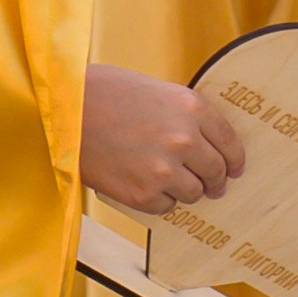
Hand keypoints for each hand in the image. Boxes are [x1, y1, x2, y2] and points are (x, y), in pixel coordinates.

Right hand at [79, 63, 246, 217]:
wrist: (63, 111)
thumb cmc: (104, 93)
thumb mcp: (155, 90)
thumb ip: (182, 115)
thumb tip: (204, 144)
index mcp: (191, 107)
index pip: (230, 142)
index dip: (234, 160)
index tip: (234, 169)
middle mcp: (184, 139)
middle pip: (216, 171)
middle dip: (214, 179)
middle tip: (209, 184)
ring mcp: (164, 169)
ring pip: (194, 193)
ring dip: (186, 190)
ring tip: (169, 182)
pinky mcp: (142, 193)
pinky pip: (166, 206)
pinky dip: (159, 200)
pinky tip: (145, 185)